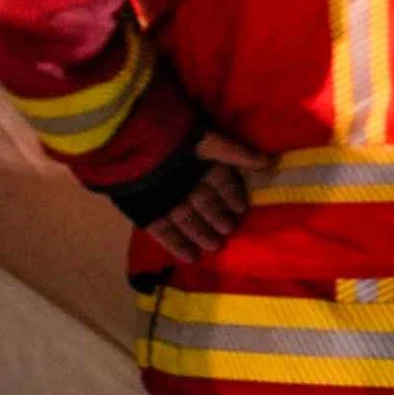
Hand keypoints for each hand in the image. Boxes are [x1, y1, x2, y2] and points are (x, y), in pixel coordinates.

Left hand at [141, 133, 269, 262]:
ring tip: (215, 246)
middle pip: (204, 203)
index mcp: (197, 162)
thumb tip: (271, 162)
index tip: (242, 209)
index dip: (231, 195)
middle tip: (229, 232)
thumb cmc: (168, 135)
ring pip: (186, 219)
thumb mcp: (206, 141)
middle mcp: (181, 181)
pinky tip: (190, 258)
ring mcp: (162, 197)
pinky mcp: (144, 211)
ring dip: (200, 234)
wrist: (123, 140)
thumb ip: (237, 154)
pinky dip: (176, 244)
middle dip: (217, 218)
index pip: (221, 182)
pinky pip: (163, 230)